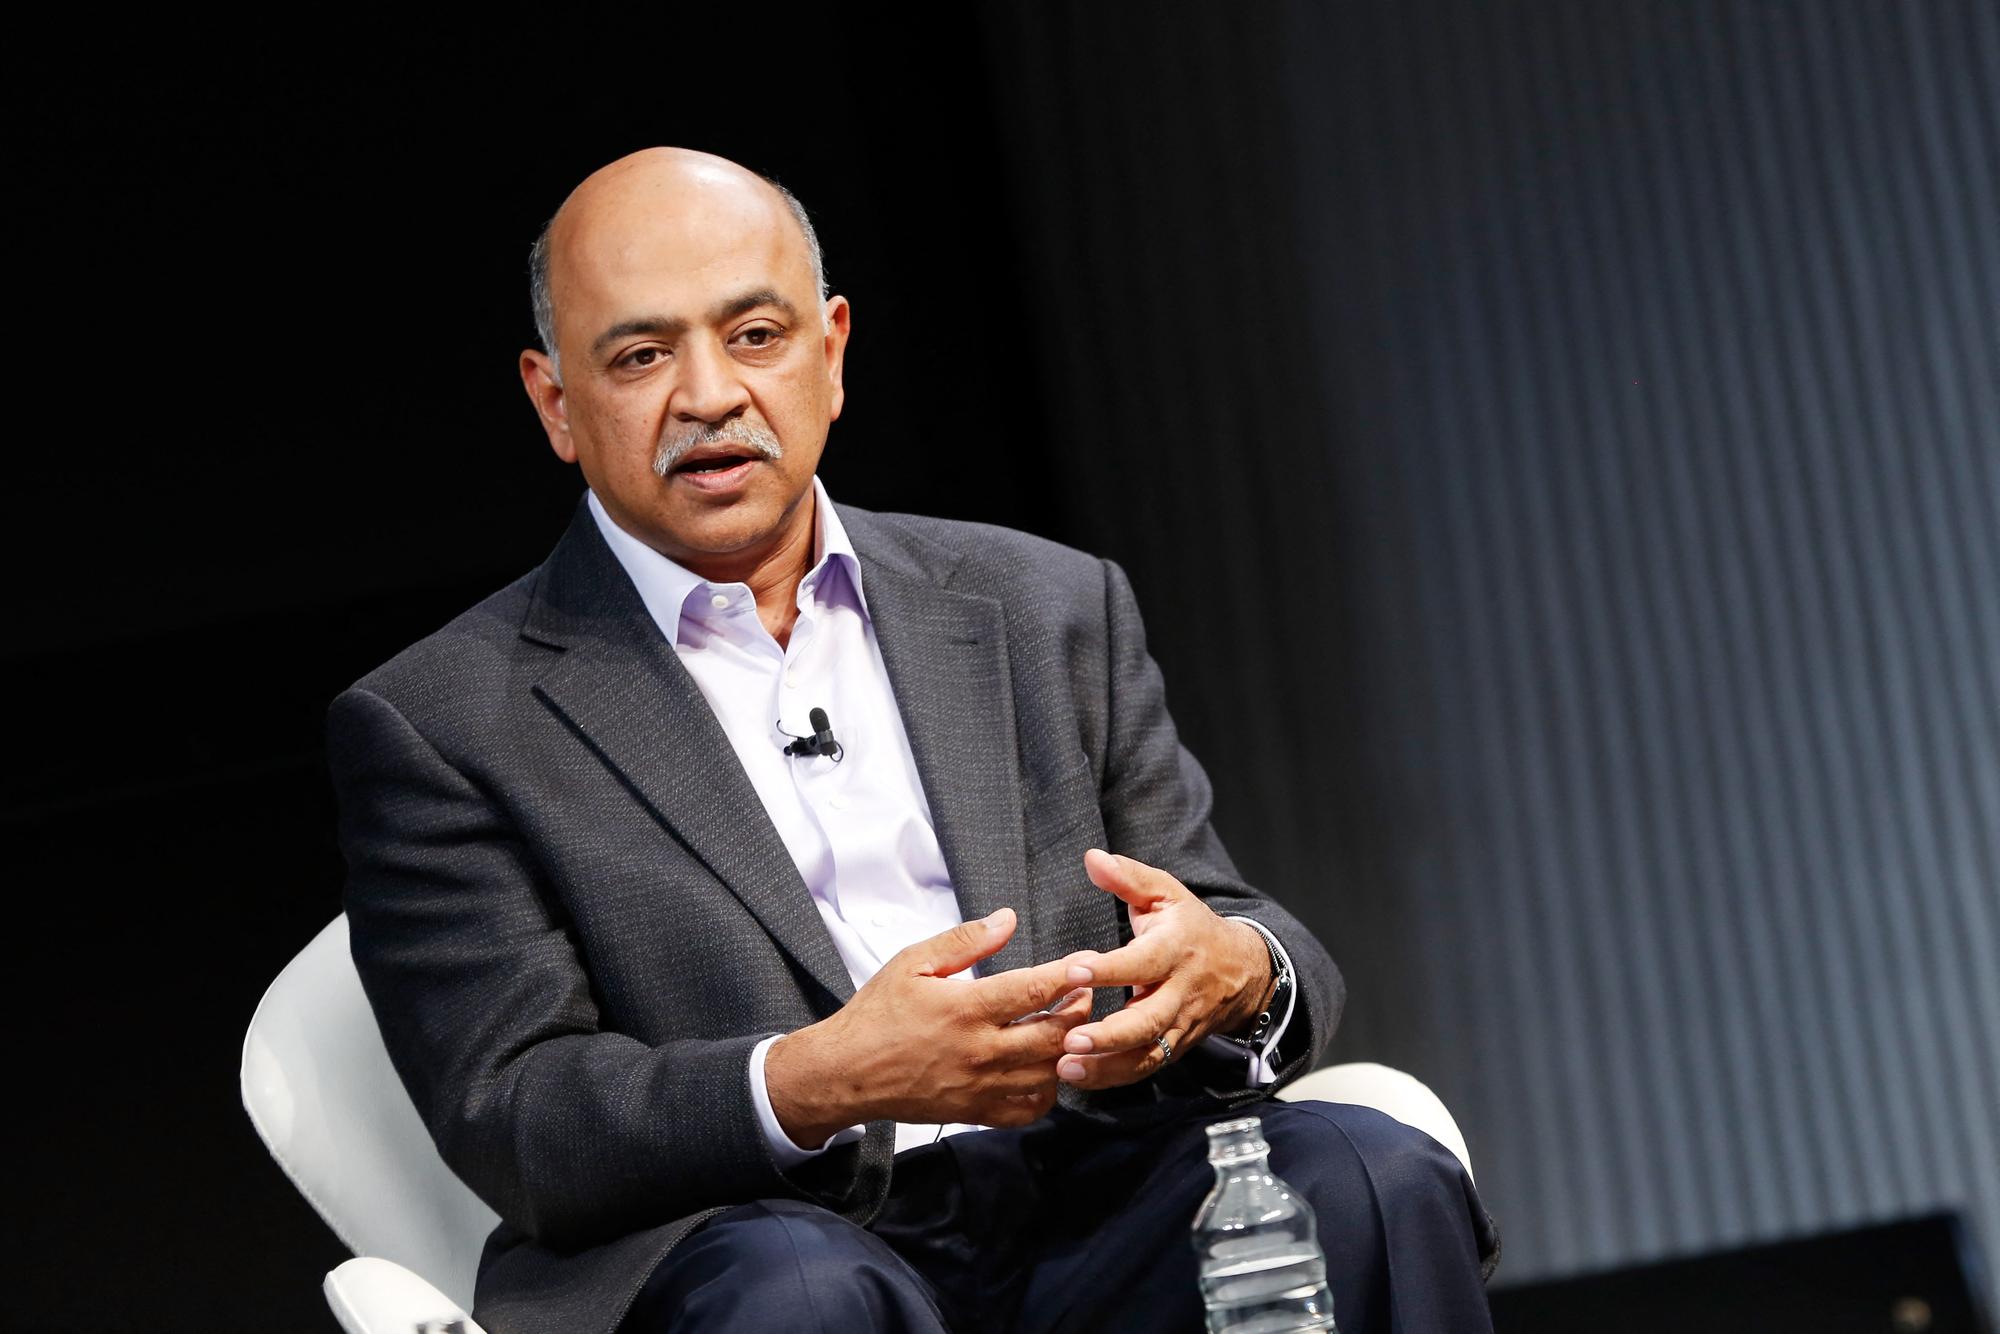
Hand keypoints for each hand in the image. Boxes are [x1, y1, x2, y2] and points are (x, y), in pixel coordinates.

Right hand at [765, 908, 1093, 1146]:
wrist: (846, 1072)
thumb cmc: (877, 1013)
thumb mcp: (912, 962)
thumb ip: (964, 940)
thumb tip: (1007, 919)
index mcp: (965, 1008)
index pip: (1033, 991)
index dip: (1068, 975)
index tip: (1089, 963)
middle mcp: (979, 1050)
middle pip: (1053, 1034)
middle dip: (1079, 1011)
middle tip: (1085, 992)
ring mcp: (981, 1086)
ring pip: (1048, 1073)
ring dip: (1070, 1049)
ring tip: (1074, 1028)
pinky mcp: (976, 1111)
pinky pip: (1028, 1109)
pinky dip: (1047, 1091)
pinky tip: (1047, 1070)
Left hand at [1054, 849, 1271, 1090]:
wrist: (1242, 971)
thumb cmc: (1190, 927)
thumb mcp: (1166, 893)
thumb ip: (1128, 877)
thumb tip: (1091, 858)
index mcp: (1177, 949)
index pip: (1143, 962)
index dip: (1110, 969)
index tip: (1074, 971)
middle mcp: (1181, 991)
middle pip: (1149, 1020)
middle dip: (1110, 1035)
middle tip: (1070, 1040)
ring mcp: (1180, 1024)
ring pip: (1148, 1053)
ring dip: (1107, 1066)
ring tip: (1067, 1069)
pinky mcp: (1175, 1048)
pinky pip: (1146, 1067)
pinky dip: (1114, 1077)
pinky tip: (1079, 1079)